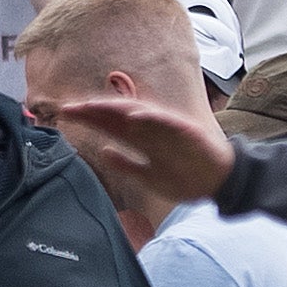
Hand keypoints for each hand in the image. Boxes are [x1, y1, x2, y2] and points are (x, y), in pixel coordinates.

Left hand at [41, 90, 232, 209]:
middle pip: (118, 116)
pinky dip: (151, 118)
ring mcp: (169, 130)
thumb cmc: (186, 176)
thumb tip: (104, 152)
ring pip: (138, 114)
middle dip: (93, 111)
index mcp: (142, 140)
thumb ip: (127, 164)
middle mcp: (152, 131)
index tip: (65, 114)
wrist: (222, 181)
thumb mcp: (149, 175)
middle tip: (68, 107)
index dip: (89, 119)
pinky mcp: (187, 132)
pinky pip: (167, 123)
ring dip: (116, 108)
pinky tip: (134, 116)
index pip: (110, 125)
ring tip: (93, 105)